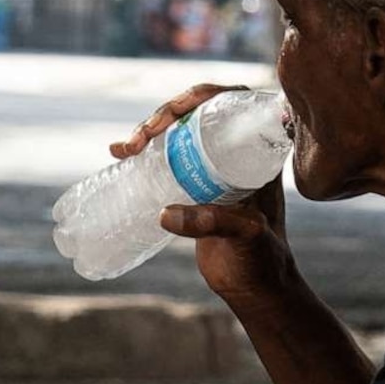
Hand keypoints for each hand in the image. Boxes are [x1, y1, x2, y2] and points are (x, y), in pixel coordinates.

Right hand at [111, 86, 295, 308]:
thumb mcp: (245, 234)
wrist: (255, 288)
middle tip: (141, 137)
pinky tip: (122, 154)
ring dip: (151, 131)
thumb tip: (165, 213)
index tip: (175, 109)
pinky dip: (145, 151)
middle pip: (200, 113)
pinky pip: (170, 156)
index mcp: (261, 151)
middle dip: (166, 114)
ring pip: (182, 133)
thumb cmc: (262, 259)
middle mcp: (240, 152)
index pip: (234, 103)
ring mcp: (217, 168)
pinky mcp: (198, 185)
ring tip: (125, 148)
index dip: (204, 95)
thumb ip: (213, 222)